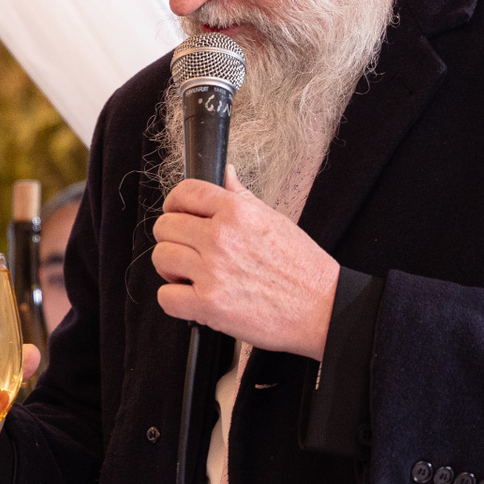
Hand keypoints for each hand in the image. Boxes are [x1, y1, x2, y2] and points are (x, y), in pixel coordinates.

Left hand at [151, 167, 339, 358]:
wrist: (321, 308)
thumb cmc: (303, 268)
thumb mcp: (274, 219)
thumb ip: (241, 196)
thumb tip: (225, 174)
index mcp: (237, 212)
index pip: (185, 192)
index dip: (175, 203)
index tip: (176, 213)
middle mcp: (221, 238)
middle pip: (165, 226)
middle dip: (173, 238)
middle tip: (187, 250)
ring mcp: (212, 272)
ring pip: (161, 258)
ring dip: (171, 269)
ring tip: (189, 275)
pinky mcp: (208, 305)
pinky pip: (166, 298)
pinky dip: (174, 300)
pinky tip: (191, 298)